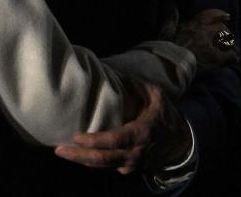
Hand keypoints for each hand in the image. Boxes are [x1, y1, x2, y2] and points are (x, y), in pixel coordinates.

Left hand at [54, 78, 190, 174]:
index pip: (116, 140)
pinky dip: (93, 163)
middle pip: (106, 159)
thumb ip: (134, 85)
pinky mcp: (130, 168)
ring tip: (63, 152)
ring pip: (105, 166)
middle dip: (81, 156)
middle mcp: (137, 152)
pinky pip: (109, 167)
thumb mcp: (155, 95)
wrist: (181, 142)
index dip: (96, 141)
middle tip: (59, 150)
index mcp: (142, 132)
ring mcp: (134, 163)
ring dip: (83, 161)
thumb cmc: (164, 114)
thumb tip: (111, 72)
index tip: (77, 137)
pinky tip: (77, 155)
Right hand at [168, 7, 239, 69]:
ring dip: (231, 46)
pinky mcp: (216, 57)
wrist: (171, 65)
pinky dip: (233, 58)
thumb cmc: (167, 49)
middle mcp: (204, 32)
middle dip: (226, 33)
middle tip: (228, 39)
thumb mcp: (165, 31)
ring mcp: (211, 45)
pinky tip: (233, 61)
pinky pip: (231, 55)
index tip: (227, 17)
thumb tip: (174, 9)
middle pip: (222, 29)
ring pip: (228, 41)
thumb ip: (171, 20)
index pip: (210, 15)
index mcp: (193, 25)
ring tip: (233, 51)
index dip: (220, 16)